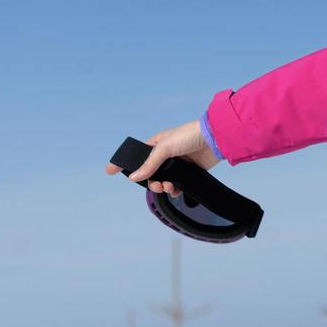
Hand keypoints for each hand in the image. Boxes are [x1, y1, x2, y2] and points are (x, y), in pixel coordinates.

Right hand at [104, 119, 220, 197]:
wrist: (217, 138)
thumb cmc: (190, 135)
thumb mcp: (166, 147)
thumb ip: (150, 163)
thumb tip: (134, 177)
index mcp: (158, 144)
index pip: (138, 156)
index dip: (125, 164)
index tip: (109, 171)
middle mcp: (167, 155)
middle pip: (151, 173)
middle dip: (151, 182)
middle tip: (157, 184)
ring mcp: (179, 163)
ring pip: (164, 180)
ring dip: (163, 187)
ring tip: (169, 187)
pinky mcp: (190, 171)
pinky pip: (178, 185)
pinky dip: (175, 190)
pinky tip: (177, 190)